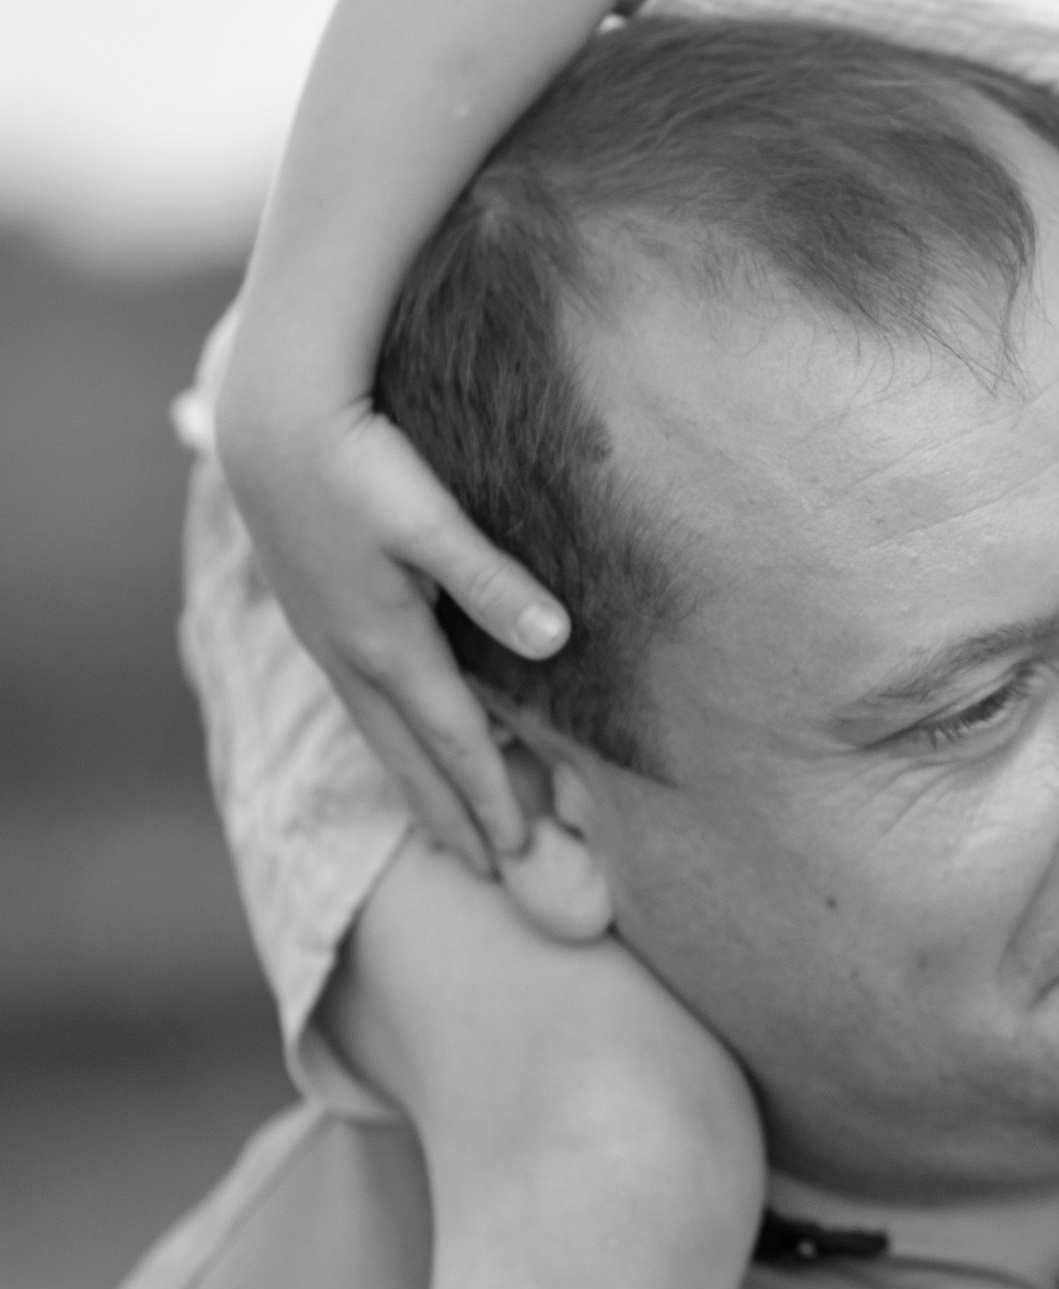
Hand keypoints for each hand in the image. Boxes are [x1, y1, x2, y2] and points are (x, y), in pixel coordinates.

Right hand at [214, 372, 566, 871]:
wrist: (272, 419)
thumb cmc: (359, 460)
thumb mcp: (431, 519)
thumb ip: (492, 582)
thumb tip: (556, 640)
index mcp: (388, 643)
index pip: (453, 738)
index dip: (488, 794)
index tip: (520, 847)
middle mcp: (351, 655)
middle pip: (410, 754)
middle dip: (450, 812)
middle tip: (486, 869)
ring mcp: (325, 638)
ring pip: (377, 732)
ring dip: (413, 782)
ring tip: (441, 828)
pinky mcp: (312, 614)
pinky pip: (358, 701)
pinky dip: (386, 737)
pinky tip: (395, 736)